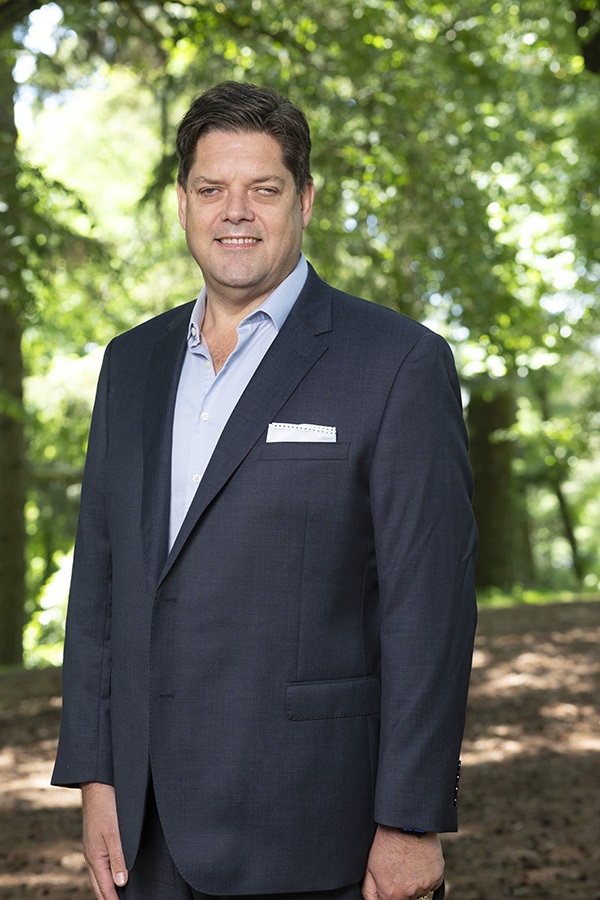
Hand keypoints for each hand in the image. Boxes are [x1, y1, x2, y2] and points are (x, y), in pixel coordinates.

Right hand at [81, 782, 127, 898]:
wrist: (98, 786)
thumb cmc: (107, 808)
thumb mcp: (116, 833)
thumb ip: (118, 858)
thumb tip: (121, 883)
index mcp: (95, 857)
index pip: (105, 887)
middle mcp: (91, 856)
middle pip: (99, 885)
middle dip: (108, 898)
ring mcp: (91, 849)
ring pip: (97, 876)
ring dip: (106, 889)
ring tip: (116, 898)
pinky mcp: (95, 841)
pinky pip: (98, 865)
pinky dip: (104, 876)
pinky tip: (112, 875)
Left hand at [362, 825, 443, 899]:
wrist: (405, 823)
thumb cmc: (385, 842)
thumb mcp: (369, 867)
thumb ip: (370, 892)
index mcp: (392, 895)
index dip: (390, 894)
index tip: (391, 883)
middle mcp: (410, 894)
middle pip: (407, 899)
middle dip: (402, 889)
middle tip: (398, 870)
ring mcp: (425, 885)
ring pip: (420, 891)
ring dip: (415, 882)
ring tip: (408, 861)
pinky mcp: (438, 876)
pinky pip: (432, 883)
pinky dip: (427, 875)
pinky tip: (419, 860)